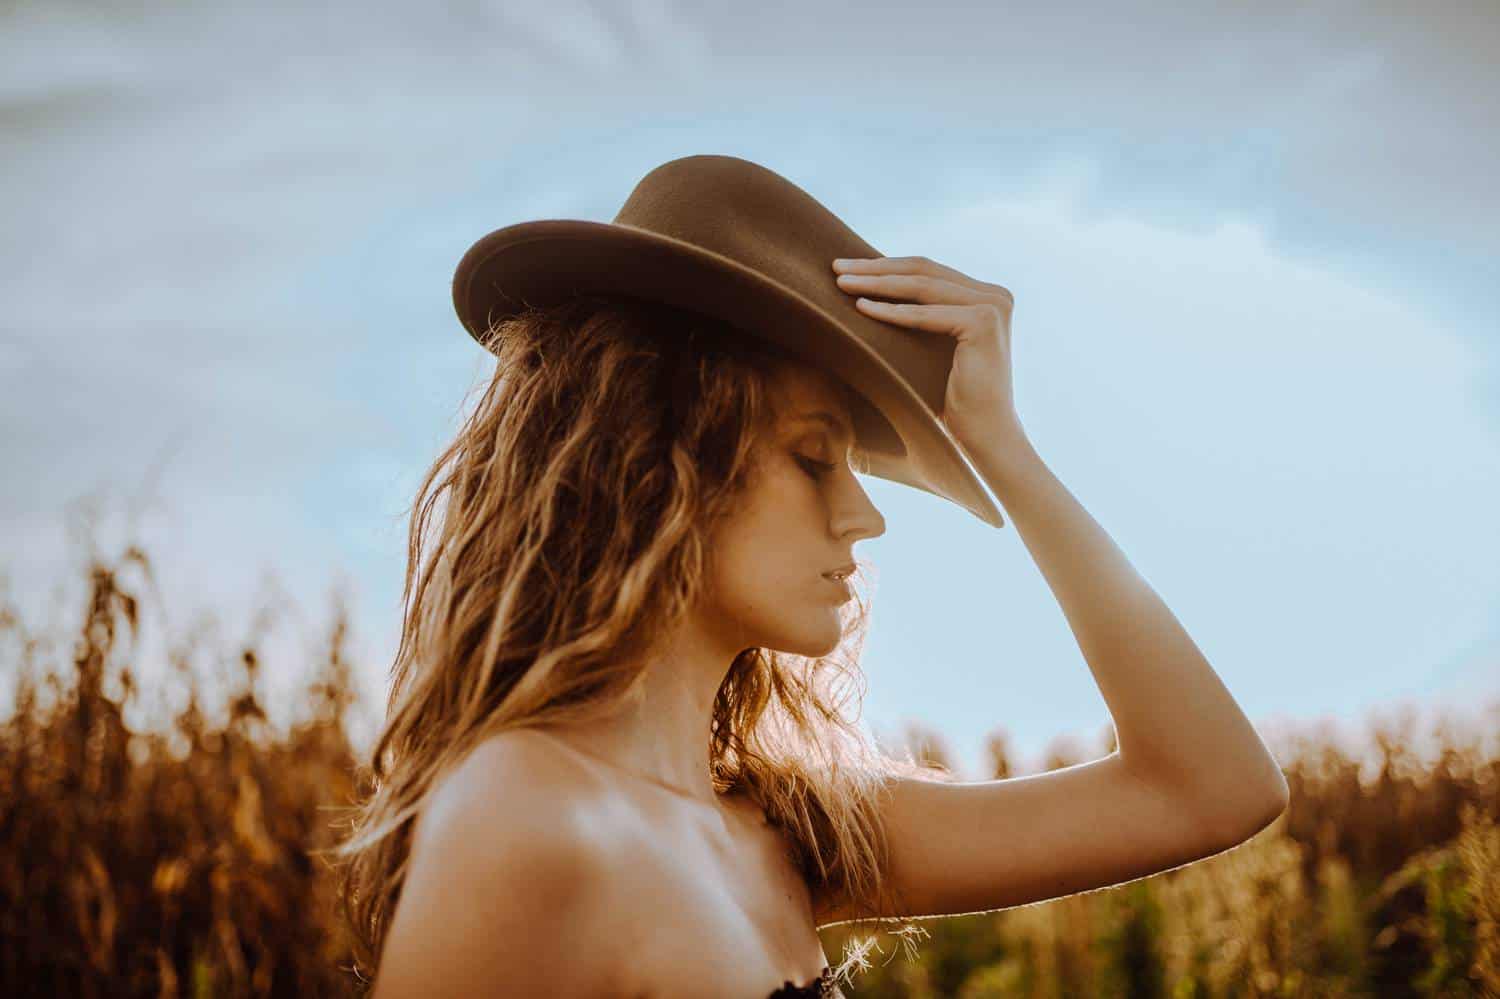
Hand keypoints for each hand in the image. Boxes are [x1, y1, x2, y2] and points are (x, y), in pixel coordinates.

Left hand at [832, 255, 1023, 453]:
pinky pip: (926, 315)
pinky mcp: (984, 322)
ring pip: (922, 285)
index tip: (846, 266)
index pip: (926, 271)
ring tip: (841, 283)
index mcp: (985, 296)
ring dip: (877, 283)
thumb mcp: (930, 347)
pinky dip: (892, 312)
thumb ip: (917, 315)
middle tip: (835, 266)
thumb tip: (865, 290)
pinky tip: (861, 308)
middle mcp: (994, 295)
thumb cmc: (950, 400)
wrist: (982, 436)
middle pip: (923, 270)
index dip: (884, 265)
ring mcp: (993, 306)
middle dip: (875, 268)